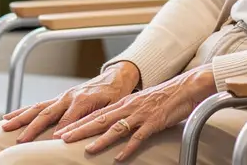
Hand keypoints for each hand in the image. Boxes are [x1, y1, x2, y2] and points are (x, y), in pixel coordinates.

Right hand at [1, 61, 140, 142]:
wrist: (114, 78)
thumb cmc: (115, 95)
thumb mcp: (112, 107)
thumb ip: (96, 118)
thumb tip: (81, 132)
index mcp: (82, 100)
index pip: (68, 120)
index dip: (60, 132)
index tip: (52, 143)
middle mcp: (68, 97)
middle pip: (47, 114)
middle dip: (32, 127)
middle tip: (20, 141)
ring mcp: (61, 97)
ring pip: (37, 108)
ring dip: (21, 117)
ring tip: (5, 126)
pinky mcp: (58, 98)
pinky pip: (38, 105)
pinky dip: (23, 111)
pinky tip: (9, 116)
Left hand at [53, 64, 218, 160]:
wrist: (185, 88)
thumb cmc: (163, 97)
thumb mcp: (139, 103)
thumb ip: (126, 113)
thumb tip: (112, 125)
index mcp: (123, 104)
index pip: (96, 114)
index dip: (78, 123)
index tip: (62, 132)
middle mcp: (128, 108)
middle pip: (100, 120)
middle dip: (80, 130)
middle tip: (62, 139)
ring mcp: (140, 115)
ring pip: (116, 128)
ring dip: (101, 139)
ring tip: (87, 149)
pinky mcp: (153, 122)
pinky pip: (139, 137)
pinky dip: (128, 148)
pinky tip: (119, 157)